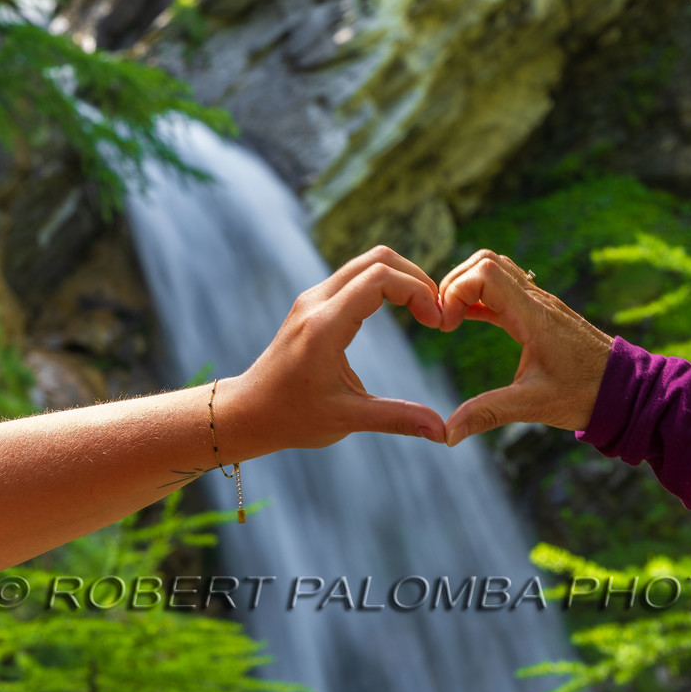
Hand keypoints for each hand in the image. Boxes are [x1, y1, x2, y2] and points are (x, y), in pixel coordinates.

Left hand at [219, 247, 448, 456]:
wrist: (248, 411)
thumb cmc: (292, 417)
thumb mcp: (347, 419)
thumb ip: (397, 419)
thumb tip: (443, 432)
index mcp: (325, 326)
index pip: (380, 278)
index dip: (418, 292)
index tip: (436, 323)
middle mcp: (317, 302)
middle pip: (378, 259)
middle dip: (416, 279)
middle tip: (436, 314)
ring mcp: (313, 299)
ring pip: (368, 262)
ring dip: (402, 278)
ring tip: (425, 311)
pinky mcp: (313, 303)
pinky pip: (356, 275)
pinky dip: (386, 283)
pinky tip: (402, 310)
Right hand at [437, 249, 613, 446]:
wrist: (625, 390)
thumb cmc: (585, 395)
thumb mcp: (533, 406)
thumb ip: (487, 414)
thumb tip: (447, 433)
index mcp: (533, 316)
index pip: (485, 274)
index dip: (456, 291)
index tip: (447, 326)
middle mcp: (537, 302)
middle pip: (486, 262)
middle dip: (455, 283)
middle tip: (443, 319)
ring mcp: (540, 304)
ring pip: (496, 270)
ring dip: (468, 286)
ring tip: (452, 319)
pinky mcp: (542, 314)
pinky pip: (505, 290)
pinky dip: (481, 297)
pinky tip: (467, 318)